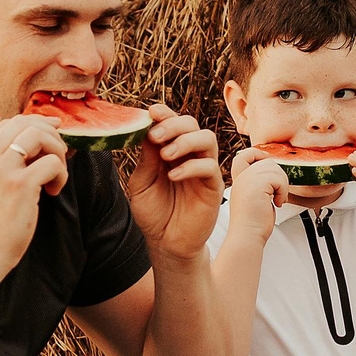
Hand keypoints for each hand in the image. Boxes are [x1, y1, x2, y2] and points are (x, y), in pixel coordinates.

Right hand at [0, 114, 68, 276]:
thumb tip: (32, 139)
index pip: (7, 124)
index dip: (34, 124)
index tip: (52, 132)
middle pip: (24, 123)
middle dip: (49, 133)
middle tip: (60, 152)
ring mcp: (1, 170)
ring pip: (39, 136)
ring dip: (56, 150)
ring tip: (56, 172)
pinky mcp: (20, 185)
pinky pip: (52, 163)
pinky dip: (60, 174)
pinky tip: (52, 191)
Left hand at [119, 103, 223, 262]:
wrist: (166, 243)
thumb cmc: (154, 213)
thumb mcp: (141, 183)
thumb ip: (146, 158)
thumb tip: (148, 130)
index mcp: (171, 150)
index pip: (172, 123)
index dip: (164, 114)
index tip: (151, 112)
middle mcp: (190, 155)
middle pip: (192, 124)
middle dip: (173, 125)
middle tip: (156, 137)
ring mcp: (203, 170)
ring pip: (207, 138)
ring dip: (185, 141)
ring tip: (166, 155)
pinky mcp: (213, 186)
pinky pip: (209, 167)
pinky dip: (191, 167)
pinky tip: (173, 176)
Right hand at [224, 148, 291, 243]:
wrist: (248, 237)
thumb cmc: (254, 223)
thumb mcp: (255, 197)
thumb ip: (260, 183)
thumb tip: (275, 171)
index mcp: (239, 180)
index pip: (244, 155)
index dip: (258, 155)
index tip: (268, 170)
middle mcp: (241, 178)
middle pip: (267, 161)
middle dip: (278, 177)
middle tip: (277, 194)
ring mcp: (247, 181)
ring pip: (275, 168)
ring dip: (282, 185)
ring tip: (277, 199)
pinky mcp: (256, 186)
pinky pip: (278, 179)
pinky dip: (283, 191)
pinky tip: (277, 203)